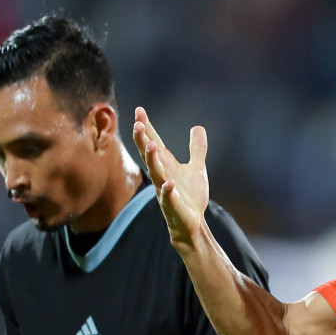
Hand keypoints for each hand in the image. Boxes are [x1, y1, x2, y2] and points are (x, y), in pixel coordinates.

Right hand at [132, 107, 209, 243]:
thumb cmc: (190, 197)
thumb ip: (197, 148)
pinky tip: (168, 183)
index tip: (139, 110)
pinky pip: (168, 197)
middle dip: (143, 140)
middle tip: (137, 124)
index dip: (147, 127)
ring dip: (152, 160)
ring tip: (151, 145)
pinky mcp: (172, 206)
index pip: (153, 142)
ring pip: (155, 173)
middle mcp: (162, 175)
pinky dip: (167, 190)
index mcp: (166, 165)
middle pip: (149, 155)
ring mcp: (164, 190)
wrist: (192, 223)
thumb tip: (197, 127)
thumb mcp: (196, 168)